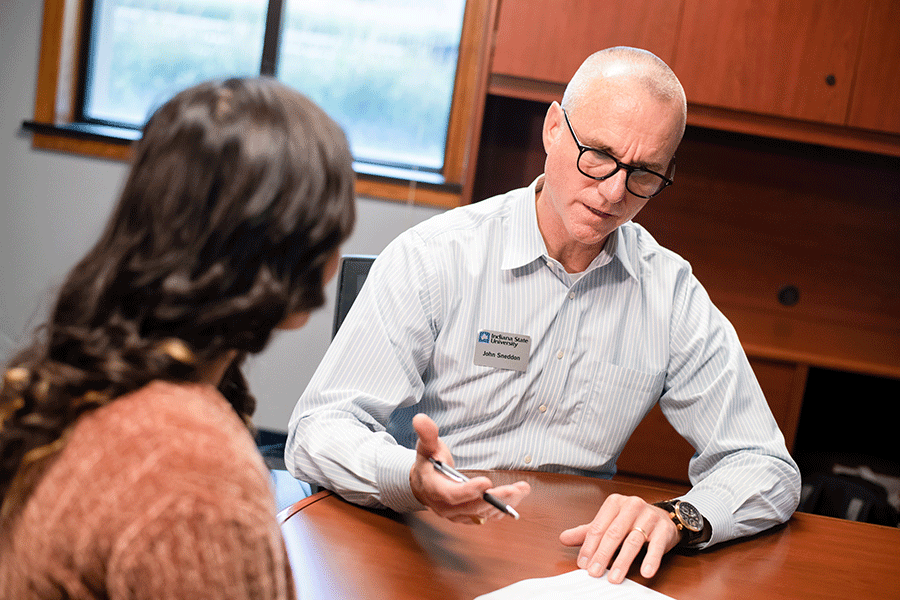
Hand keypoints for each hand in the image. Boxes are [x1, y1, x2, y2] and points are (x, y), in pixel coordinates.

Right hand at [409, 414, 529, 523]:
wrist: (423, 485)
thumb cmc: (428, 463)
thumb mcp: (426, 446)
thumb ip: (427, 434)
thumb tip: (420, 418)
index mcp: (434, 489)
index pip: (451, 495)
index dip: (468, 491)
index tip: (486, 482)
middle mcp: (445, 507)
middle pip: (472, 507)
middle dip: (495, 499)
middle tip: (514, 489)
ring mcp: (457, 515)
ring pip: (482, 513)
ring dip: (504, 503)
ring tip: (522, 489)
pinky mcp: (468, 517)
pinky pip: (486, 516)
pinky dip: (502, 508)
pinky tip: (516, 496)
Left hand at [559, 494, 679, 583]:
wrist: (663, 517)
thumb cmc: (632, 520)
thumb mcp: (608, 523)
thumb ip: (586, 532)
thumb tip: (563, 538)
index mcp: (614, 503)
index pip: (598, 527)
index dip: (589, 547)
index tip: (583, 564)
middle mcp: (632, 506)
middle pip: (613, 534)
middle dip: (602, 555)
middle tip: (595, 572)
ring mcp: (649, 516)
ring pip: (633, 541)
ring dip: (622, 561)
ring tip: (615, 577)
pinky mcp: (664, 529)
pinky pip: (656, 546)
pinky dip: (651, 560)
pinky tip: (645, 571)